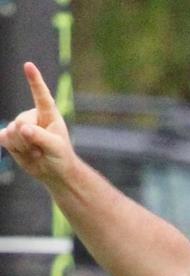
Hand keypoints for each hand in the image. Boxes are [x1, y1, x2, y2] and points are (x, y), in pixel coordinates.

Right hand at [0, 62, 73, 182]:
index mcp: (48, 113)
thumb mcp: (55, 147)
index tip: (28, 66)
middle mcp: (32, 116)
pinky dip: (13, 147)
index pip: (41, 95)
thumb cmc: (60, 156)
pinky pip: (4, 138)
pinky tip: (23, 151)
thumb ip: (40, 136)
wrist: (53, 171)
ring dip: (23, 147)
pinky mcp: (10, 137)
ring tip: (35, 152)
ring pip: (12, 133)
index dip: (34, 80)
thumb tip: (23, 128)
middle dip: (29, 140)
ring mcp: (19, 125)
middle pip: (21, 122)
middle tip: (41, 150)